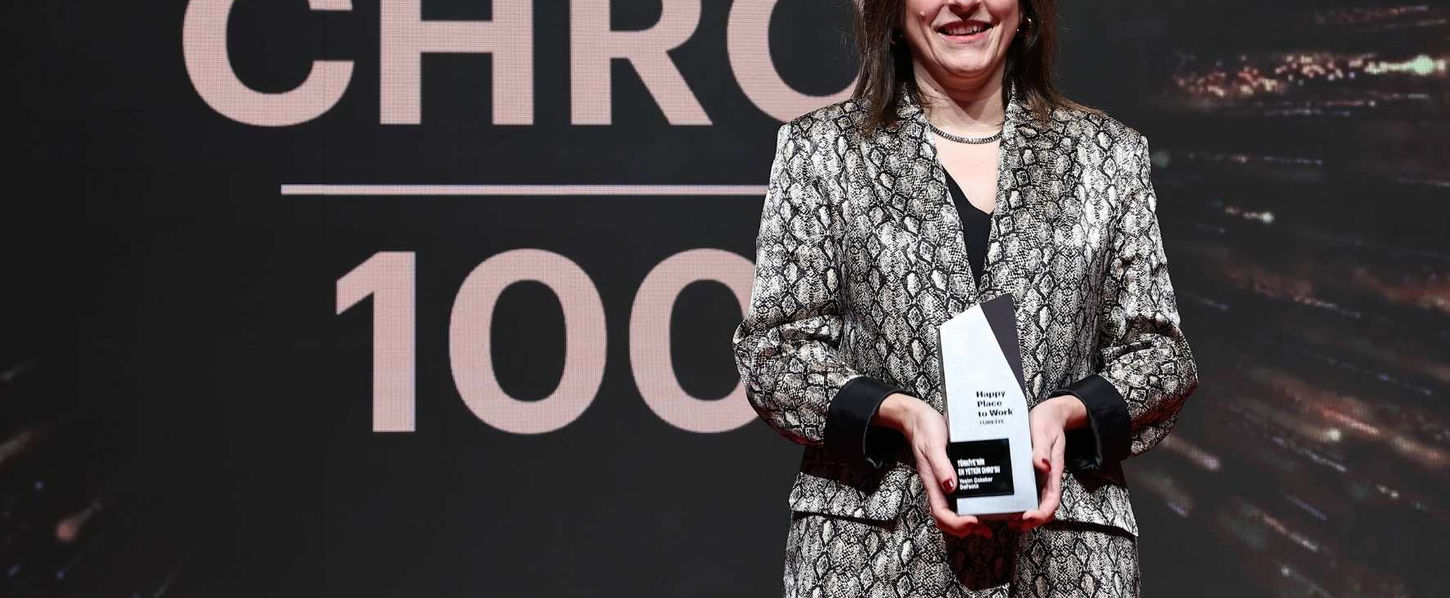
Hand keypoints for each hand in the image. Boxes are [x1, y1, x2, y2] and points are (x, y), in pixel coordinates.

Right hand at [874, 393, 992, 538]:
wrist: (920, 419)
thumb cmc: (924, 430)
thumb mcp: (933, 445)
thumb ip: (941, 465)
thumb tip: (950, 486)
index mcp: (932, 483)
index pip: (941, 514)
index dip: (957, 524)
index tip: (974, 522)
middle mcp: (940, 488)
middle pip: (948, 519)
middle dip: (966, 529)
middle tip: (986, 530)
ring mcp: (946, 484)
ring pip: (956, 512)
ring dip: (971, 523)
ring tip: (989, 525)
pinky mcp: (954, 477)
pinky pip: (962, 498)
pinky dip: (974, 506)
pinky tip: (987, 504)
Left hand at [1012, 395, 1086, 531]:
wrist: (1050, 414)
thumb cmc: (1047, 422)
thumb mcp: (1044, 432)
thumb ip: (1043, 449)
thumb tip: (1042, 466)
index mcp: (1053, 471)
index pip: (1052, 500)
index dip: (1041, 514)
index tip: (1027, 517)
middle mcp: (1046, 478)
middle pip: (1043, 508)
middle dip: (1030, 521)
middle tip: (1013, 523)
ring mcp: (1038, 478)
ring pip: (1035, 504)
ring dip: (1024, 516)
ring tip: (1007, 519)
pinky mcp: (1030, 474)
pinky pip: (1026, 493)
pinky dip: (1018, 503)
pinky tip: (1005, 504)